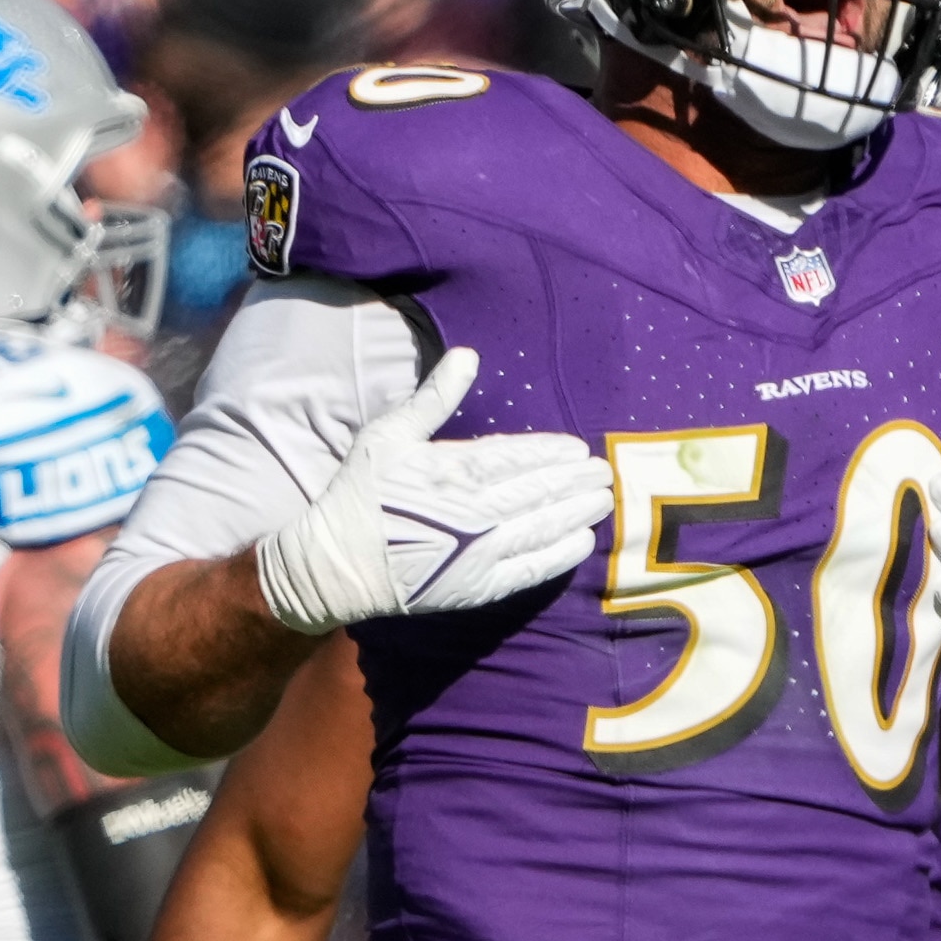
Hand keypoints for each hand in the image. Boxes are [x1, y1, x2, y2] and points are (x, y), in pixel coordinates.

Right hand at [255, 347, 615, 633]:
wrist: (335, 564)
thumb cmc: (361, 493)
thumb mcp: (389, 434)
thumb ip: (434, 398)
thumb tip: (468, 354)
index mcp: (453, 470)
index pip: (518, 457)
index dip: (552, 452)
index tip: (578, 448)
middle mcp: (473, 512)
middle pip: (538, 491)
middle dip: (575, 481)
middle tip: (605, 472)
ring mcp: (478, 552)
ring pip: (541, 528)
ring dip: (576, 513)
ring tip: (604, 501)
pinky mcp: (477, 586)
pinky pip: (529, 569)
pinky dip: (559, 556)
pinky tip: (581, 543)